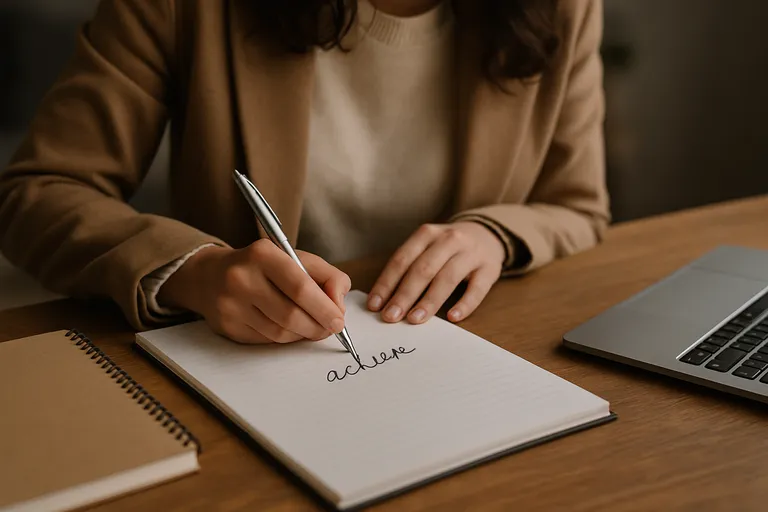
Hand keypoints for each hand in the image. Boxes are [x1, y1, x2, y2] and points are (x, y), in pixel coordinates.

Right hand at [158, 240, 350, 343]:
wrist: (211, 276)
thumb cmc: (263, 267)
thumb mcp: (296, 258)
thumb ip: (327, 276)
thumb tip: (339, 305)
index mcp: (262, 254)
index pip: (300, 287)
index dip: (324, 308)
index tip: (339, 320)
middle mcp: (242, 278)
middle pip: (290, 314)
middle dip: (317, 326)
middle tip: (330, 329)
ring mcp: (231, 305)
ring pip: (280, 332)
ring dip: (302, 334)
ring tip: (311, 327)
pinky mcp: (227, 326)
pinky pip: (266, 340)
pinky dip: (285, 338)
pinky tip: (290, 328)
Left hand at [367, 222, 504, 323]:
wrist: (487, 234)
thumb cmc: (447, 248)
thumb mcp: (426, 247)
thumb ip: (408, 267)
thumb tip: (383, 300)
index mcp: (427, 234)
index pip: (402, 259)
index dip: (387, 283)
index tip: (375, 305)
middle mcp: (449, 240)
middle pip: (423, 269)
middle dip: (404, 295)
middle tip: (391, 317)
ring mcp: (471, 253)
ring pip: (448, 278)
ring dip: (429, 301)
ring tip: (415, 320)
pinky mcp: (489, 268)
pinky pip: (477, 289)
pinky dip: (465, 304)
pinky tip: (452, 317)